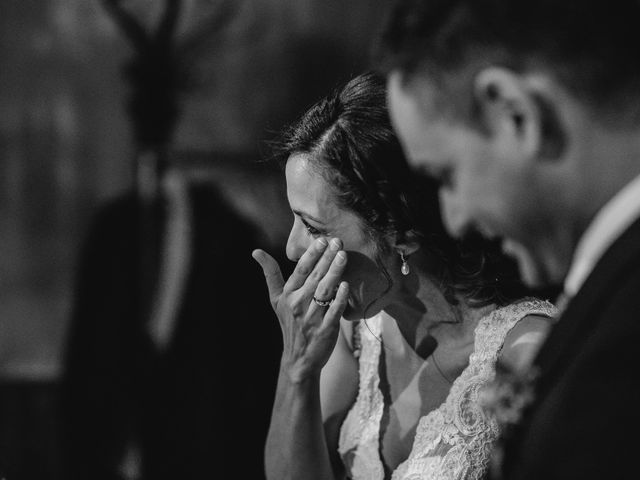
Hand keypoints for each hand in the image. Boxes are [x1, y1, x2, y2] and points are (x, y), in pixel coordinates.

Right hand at [252, 238, 348, 382]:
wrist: (299, 359)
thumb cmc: (289, 323)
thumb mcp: (276, 300)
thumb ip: (270, 274)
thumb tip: (256, 251)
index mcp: (288, 295)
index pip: (300, 271)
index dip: (311, 255)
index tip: (321, 240)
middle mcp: (298, 305)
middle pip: (314, 277)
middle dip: (326, 258)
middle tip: (338, 241)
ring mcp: (312, 318)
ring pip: (325, 291)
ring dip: (334, 272)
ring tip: (343, 256)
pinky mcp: (325, 330)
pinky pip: (334, 311)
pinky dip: (340, 298)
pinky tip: (346, 285)